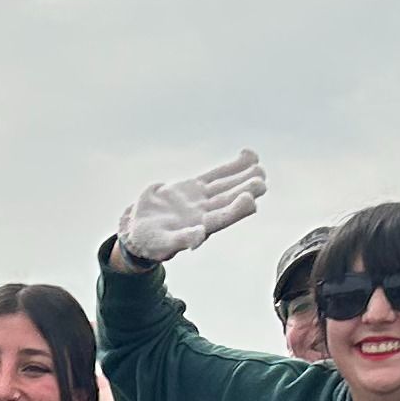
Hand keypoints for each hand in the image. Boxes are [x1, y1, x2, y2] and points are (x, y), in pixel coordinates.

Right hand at [114, 150, 269, 266]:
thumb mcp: (161, 244)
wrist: (139, 229)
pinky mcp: (195, 186)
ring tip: (258, 166)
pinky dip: (232, 166)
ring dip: (243, 175)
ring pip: (226, 185)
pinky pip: (216, 174)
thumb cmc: (150, 242)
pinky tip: (249, 156)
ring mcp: (202, 198)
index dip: (236, 209)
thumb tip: (199, 236)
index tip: (249, 200)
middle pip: (229, 199)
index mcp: (200, 229)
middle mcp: (206, 213)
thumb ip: (181, 239)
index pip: (222, 218)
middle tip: (260, 180)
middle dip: (245, 189)